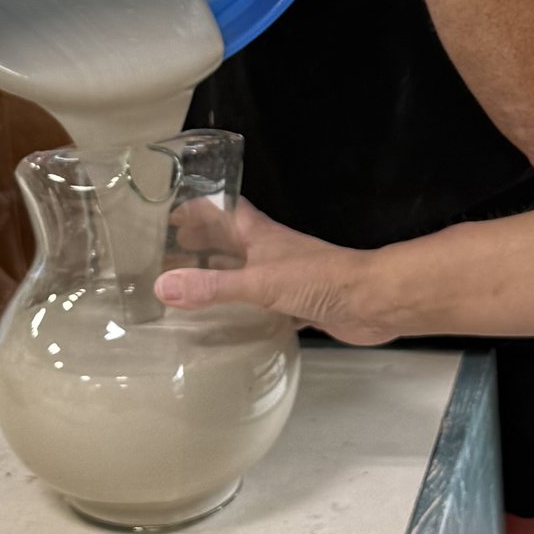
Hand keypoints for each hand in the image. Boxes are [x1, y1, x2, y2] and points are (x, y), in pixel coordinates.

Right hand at [155, 199, 402, 340]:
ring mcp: (285, 278)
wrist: (371, 302)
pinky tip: (229, 325)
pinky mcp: (298, 305)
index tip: (166, 215)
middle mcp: (271, 251)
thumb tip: (162, 286)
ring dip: (220, 277)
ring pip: (245, 273)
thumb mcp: (258, 282)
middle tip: (167, 257)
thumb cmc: (318, 279)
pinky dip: (243, 311)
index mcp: (260, 234)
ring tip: (188, 290)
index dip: (197, 208)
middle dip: (201, 244)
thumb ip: (212, 286)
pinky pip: (262, 305)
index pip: (223, 209)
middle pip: (230, 241)